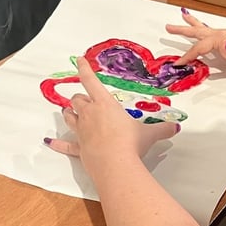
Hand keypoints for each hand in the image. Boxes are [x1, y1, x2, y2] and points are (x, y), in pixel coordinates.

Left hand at [44, 57, 179, 162]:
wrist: (116, 165)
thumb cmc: (130, 143)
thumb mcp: (149, 135)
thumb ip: (161, 129)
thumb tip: (175, 128)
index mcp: (105, 104)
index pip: (91, 81)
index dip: (84, 69)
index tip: (79, 60)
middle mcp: (89, 114)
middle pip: (78, 100)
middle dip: (80, 99)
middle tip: (85, 100)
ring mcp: (81, 132)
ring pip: (69, 117)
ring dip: (69, 113)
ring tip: (70, 112)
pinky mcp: (79, 148)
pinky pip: (65, 144)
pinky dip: (58, 143)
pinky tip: (50, 142)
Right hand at [166, 9, 225, 73]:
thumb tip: (220, 44)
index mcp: (222, 38)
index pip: (200, 47)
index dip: (188, 55)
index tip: (179, 63)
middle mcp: (221, 34)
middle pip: (197, 32)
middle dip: (182, 30)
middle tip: (168, 27)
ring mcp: (224, 36)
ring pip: (202, 30)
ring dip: (190, 25)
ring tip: (181, 18)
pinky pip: (208, 34)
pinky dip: (200, 29)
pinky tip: (199, 29)